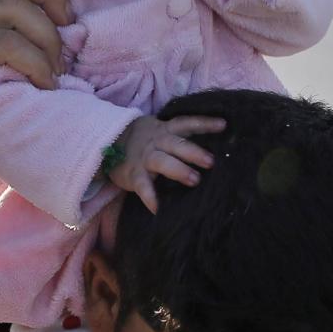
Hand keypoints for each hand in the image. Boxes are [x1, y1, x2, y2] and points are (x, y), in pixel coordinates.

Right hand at [108, 114, 224, 212]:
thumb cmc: (145, 140)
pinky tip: (158, 209)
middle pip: (177, 144)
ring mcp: (145, 157)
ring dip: (179, 170)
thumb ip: (180, 138)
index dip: (204, 123)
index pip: (187, 123)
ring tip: (195, 180)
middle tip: (211, 162)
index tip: (223, 125)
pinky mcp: (133, 174)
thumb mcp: (161, 132)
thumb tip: (214, 148)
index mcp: (166, 130)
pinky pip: (142, 186)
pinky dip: (150, 197)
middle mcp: (157, 141)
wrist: (109, 142)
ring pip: (162, 162)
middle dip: (194, 152)